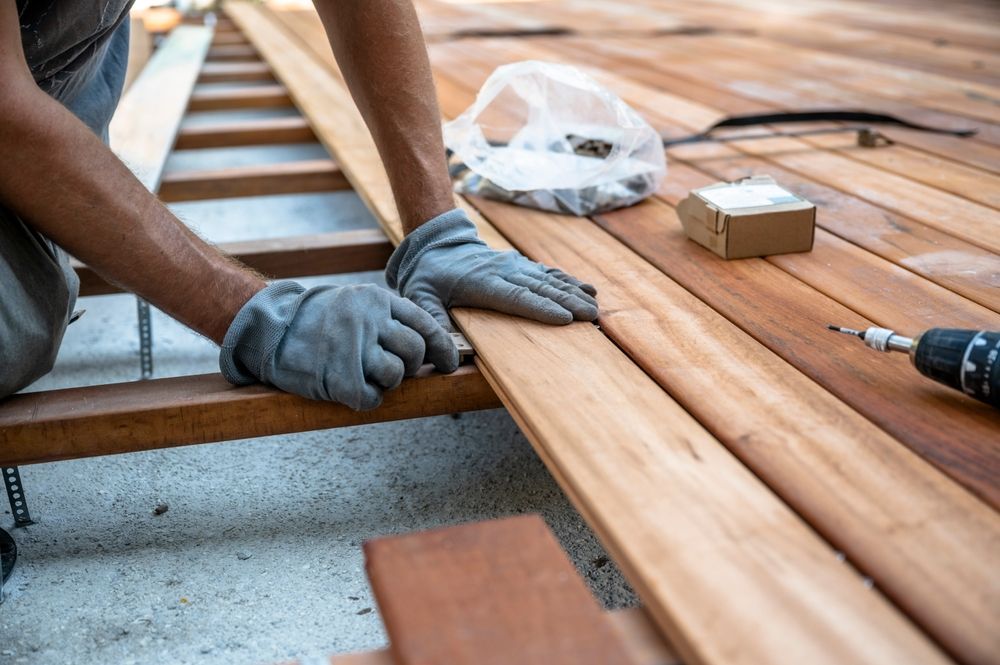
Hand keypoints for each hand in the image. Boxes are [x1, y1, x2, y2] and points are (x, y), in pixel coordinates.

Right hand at [219, 281, 457, 409]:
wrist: (269, 328)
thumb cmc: (316, 319)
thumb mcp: (354, 303)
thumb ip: (387, 318)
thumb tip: (427, 347)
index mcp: (377, 300)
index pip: (425, 325)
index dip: (442, 348)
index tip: (449, 363)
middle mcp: (369, 321)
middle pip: (415, 351)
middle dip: (411, 365)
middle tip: (394, 368)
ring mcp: (354, 349)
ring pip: (396, 375)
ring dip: (385, 381)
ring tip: (363, 373)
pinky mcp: (340, 377)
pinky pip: (372, 398)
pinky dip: (365, 398)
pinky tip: (350, 388)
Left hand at [385, 209, 597, 329]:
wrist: (436, 244)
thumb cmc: (428, 276)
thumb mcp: (419, 297)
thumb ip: (431, 322)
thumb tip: (444, 356)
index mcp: (482, 283)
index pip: (516, 297)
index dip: (541, 308)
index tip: (564, 317)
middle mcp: (503, 271)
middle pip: (539, 289)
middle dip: (567, 302)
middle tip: (590, 316)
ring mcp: (514, 265)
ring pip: (548, 279)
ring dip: (573, 292)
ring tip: (595, 305)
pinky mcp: (520, 264)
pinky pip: (548, 272)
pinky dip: (568, 280)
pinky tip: (588, 289)